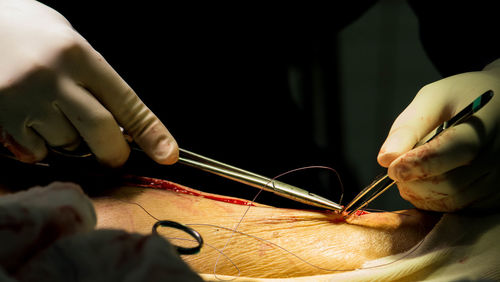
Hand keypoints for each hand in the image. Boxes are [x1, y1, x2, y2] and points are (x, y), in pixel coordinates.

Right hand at [0, 0, 177, 165]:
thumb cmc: (28, 31)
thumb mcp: (69, 41)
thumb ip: (96, 78)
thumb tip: (123, 120)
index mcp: (78, 55)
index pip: (126, 102)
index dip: (151, 133)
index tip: (168, 155)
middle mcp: (53, 77)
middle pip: (101, 132)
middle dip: (114, 152)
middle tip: (115, 154)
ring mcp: (24, 98)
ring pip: (68, 144)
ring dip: (72, 142)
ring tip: (57, 117)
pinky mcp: (1, 116)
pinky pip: (35, 151)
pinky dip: (42, 147)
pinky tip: (32, 123)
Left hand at [377, 59, 499, 211]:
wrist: (499, 107)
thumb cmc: (460, 98)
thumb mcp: (433, 99)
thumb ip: (408, 127)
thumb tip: (385, 159)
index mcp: (485, 124)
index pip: (453, 151)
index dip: (418, 163)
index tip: (392, 169)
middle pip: (449, 183)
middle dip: (413, 181)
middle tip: (396, 171)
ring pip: (452, 202)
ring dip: (420, 194)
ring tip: (410, 174)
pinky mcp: (497, 197)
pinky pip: (460, 211)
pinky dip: (435, 202)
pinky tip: (427, 182)